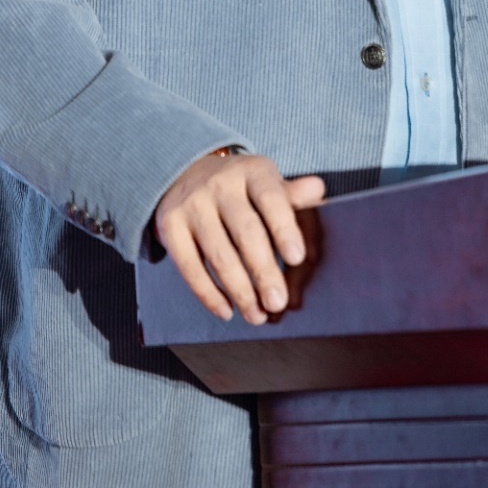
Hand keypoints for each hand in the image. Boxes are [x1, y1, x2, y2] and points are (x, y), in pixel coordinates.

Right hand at [154, 153, 324, 325]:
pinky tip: (227, 311)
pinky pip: (189, 266)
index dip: (284, 229)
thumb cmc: (237, 187)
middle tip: (277, 302)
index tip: (297, 259)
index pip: (271, 199)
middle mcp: (220, 184)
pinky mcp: (169, 226)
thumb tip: (318, 189)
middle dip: (264, 271)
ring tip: (257, 316)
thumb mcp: (264, 183)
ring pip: (219, 254)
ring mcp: (192, 205)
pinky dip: (208, 294)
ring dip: (240, 290)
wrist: (182, 173)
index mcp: (251, 172)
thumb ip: (291, 194)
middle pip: (246, 232)